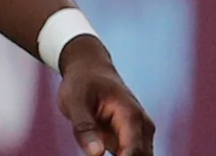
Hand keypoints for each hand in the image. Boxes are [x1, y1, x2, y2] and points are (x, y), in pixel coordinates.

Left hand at [56, 36, 153, 155]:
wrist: (89, 69)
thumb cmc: (82, 82)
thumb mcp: (74, 101)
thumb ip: (84, 128)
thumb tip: (96, 154)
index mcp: (130, 116)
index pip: (134, 152)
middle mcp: (142, 127)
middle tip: (95, 151)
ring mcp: (140, 134)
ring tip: (97, 142)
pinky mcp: (131, 139)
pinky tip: (99, 148)